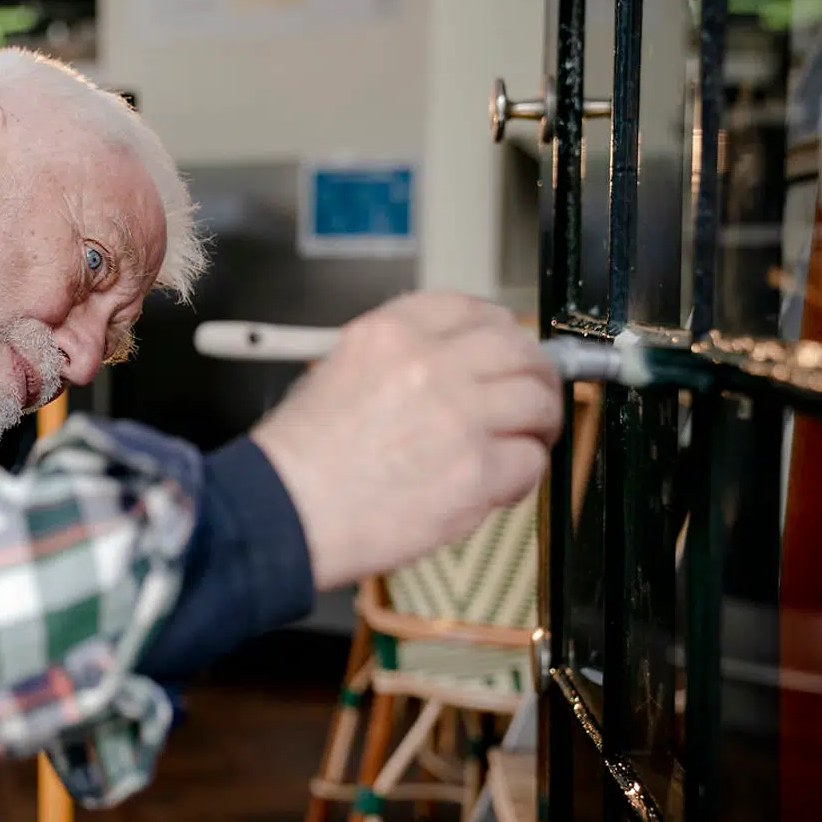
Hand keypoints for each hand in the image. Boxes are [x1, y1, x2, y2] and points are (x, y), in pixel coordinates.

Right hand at [250, 292, 561, 591]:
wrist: (284, 513)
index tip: (505, 351)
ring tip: (524, 443)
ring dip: (537, 425)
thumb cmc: (298, 460)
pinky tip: (496, 485)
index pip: (471, 308)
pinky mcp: (476, 473)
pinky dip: (521, 475)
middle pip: (518, 351)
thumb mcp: (334, 374)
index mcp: (390, 333)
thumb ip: (398, 361)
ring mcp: (458, 418)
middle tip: (534, 397)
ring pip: (536, 404)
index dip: (499, 331)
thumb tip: (455, 370)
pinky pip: (529, 463)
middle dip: (536, 374)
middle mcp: (430, 365)